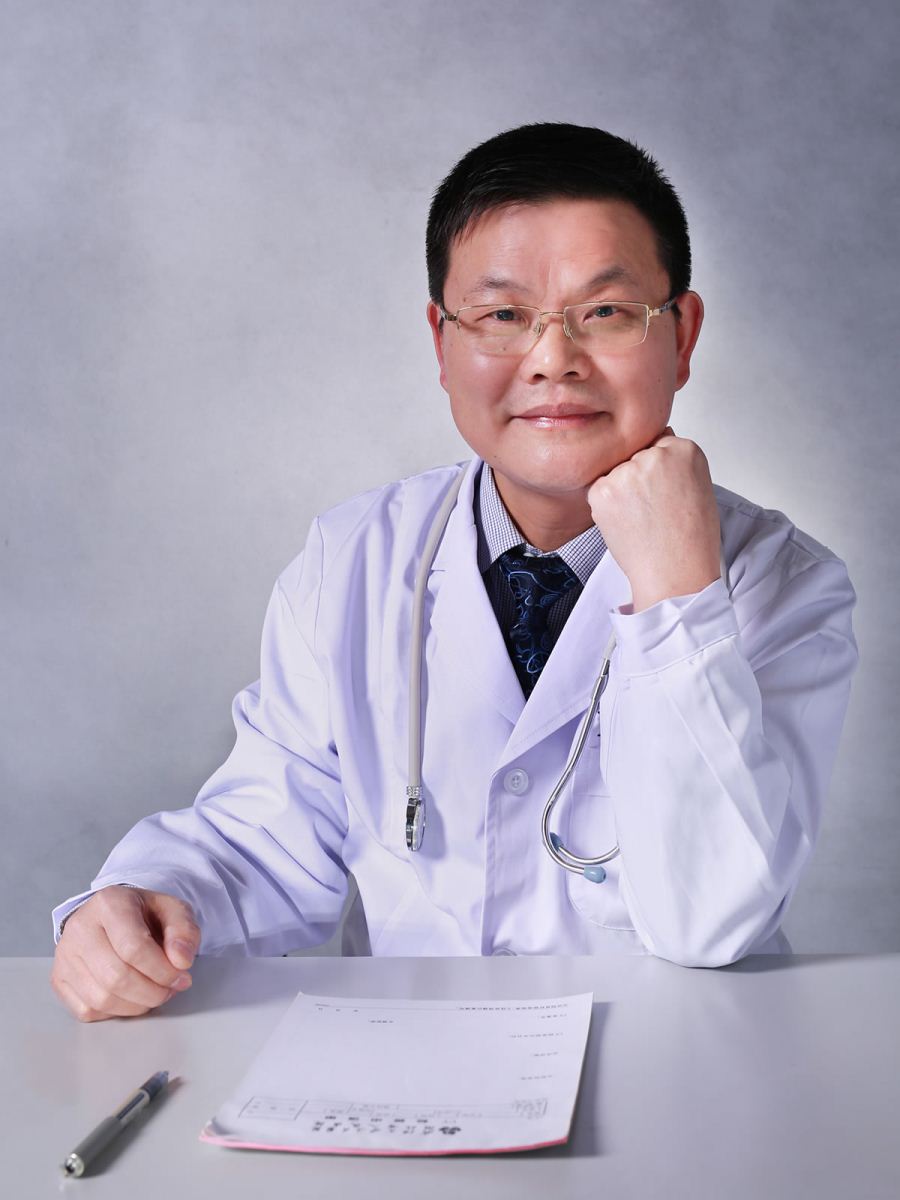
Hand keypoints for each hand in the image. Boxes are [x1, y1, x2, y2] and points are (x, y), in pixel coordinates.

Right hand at [51, 886, 200, 1021]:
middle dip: (152, 992)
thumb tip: (181, 961)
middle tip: (171, 989)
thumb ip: (184, 931)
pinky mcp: (59, 978)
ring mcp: (65, 955)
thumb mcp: (173, 910)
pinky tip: (131, 997)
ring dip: (137, 1005)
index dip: (162, 970)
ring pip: (102, 998)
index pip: (134, 947)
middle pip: (116, 977)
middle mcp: (80, 927)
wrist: (114, 915)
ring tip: (155, 993)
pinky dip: (116, 1011)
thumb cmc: (144, 914)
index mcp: (109, 903)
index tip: (182, 977)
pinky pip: (87, 1010)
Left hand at [587, 428, 720, 611]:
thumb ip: (676, 462)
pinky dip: (606, 507)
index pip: (660, 445)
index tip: (665, 492)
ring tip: (641, 520)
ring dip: (621, 492)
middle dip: (639, 480)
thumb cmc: (691, 540)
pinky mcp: (603, 490)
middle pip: (635, 457)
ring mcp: (627, 471)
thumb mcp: (699, 488)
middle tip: (654, 511)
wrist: (676, 574)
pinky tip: (626, 524)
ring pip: (616, 473)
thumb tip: (656, 440)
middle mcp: (656, 455)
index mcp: (685, 450)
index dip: (660, 473)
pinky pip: (599, 490)